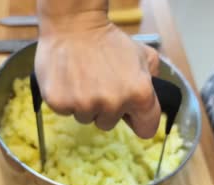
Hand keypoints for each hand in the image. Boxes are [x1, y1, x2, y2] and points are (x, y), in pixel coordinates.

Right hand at [35, 13, 160, 138]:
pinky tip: (69, 80)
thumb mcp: (143, 55)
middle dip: (105, 109)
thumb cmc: (109, 40)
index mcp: (140, 95)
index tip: (130, 115)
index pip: (146, 129)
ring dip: (85, 104)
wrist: (74, 24)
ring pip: (86, 118)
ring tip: (83, 79)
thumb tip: (151, 100)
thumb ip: (154, 79)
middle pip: (109, 124)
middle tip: (100, 84)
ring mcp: (85, 105)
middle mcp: (113, 104)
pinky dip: (66, 99)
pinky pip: (66, 111)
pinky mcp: (60, 103)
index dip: (137, 121)